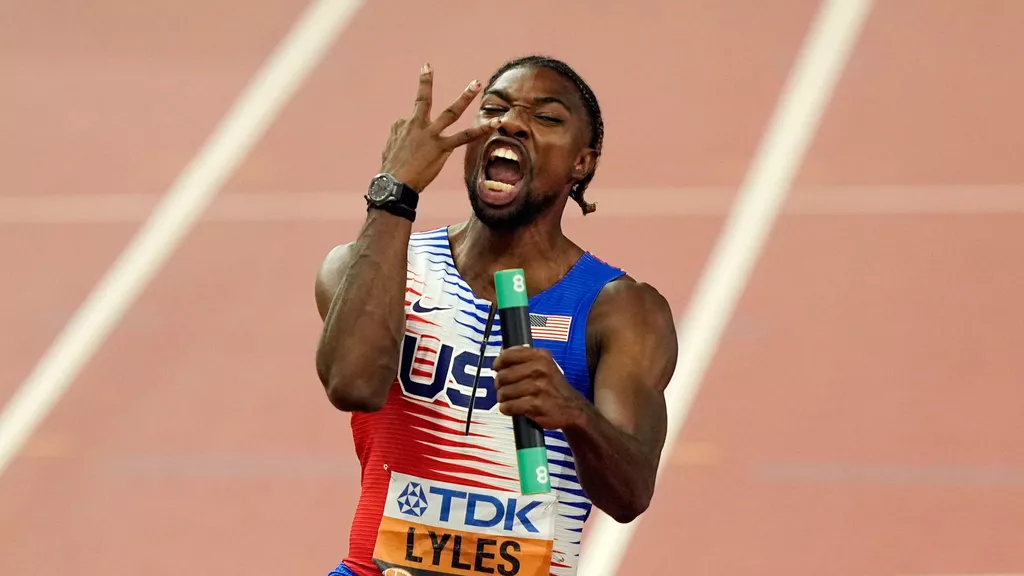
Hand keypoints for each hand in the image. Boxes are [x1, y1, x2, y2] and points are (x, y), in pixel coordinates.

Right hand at [380, 63, 499, 191]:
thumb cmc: (391, 171)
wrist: (393, 184)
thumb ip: (397, 136)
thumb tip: (402, 128)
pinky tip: (495, 123)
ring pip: (450, 112)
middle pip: (423, 100)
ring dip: (465, 97)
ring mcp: (431, 135)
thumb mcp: (390, 149)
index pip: (411, 118)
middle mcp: (417, 125)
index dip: (410, 127)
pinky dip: (481, 129)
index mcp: (404, 126)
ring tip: (477, 84)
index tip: (408, 135)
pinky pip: (465, 137)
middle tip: (427, 66)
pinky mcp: (442, 148)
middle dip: (425, 82)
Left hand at [493, 346, 586, 430]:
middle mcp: (540, 369)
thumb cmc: (554, 387)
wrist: (573, 409)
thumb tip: (502, 351)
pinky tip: (513, 408)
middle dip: (500, 384)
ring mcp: (538, 387)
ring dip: (503, 399)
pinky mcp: (536, 405)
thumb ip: (524, 357)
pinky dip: (507, 409)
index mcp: (541, 356)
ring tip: (510, 399)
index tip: (497, 368)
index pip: (508, 355)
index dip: (499, 363)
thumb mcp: (545, 365)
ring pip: (504, 392)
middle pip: (503, 375)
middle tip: (505, 388)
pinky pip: (509, 406)